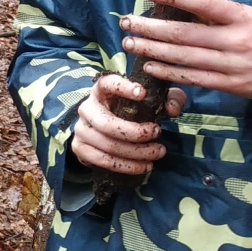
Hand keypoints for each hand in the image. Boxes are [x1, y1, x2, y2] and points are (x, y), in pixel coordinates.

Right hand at [72, 73, 186, 174]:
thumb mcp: (152, 101)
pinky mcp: (80, 148)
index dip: (122, 87)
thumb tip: (172, 109)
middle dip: (136, 133)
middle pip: (107, 124)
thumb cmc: (131, 111)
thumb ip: (169, 99)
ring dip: (137, 152)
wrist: (104, 131)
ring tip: (158, 152)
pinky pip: (103, 161)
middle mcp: (87, 108)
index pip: (107, 83)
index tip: (143, 93)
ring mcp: (81, 129)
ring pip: (109, 145)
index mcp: (101, 91)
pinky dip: (127, 166)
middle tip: (158, 133)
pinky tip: (145, 166)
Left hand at [121, 0, 251, 102]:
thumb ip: (222, 15)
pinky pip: (196, 78)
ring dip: (153, 49)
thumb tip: (184, 6)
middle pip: (185, 32)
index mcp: (243, 17)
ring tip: (130, 42)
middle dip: (151, 27)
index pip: (203, 3)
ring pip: (185, 56)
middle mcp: (237, 39)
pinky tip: (150, 65)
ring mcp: (234, 64)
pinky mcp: (234, 85)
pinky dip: (170, 72)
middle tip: (126, 21)